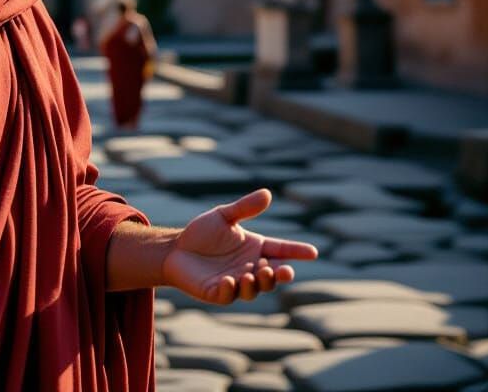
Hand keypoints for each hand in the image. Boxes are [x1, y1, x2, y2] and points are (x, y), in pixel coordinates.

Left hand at [161, 189, 317, 304]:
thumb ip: (245, 208)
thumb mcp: (223, 217)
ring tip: (253, 273)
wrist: (174, 249)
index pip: (280, 250)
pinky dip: (230, 289)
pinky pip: (228, 295)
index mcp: (254, 249)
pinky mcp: (217, 293)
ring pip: (254, 289)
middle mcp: (249, 268)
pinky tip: (228, 280)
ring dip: (258, 283)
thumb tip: (268, 193)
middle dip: (280, 275)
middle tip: (282, 270)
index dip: (296, 251)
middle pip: (272, 275)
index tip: (313, 252)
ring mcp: (235, 283)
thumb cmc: (201, 233)